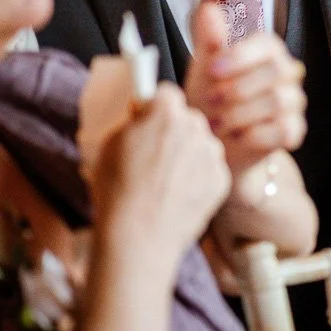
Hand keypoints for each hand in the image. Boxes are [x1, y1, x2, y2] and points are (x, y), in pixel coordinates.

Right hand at [91, 84, 230, 259]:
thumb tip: (143, 112)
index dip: (153, 107)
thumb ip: (132, 122)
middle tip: (153, 155)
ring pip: (201, 143)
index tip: (146, 118)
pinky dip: (197, 177)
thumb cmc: (116, 192)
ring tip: (163, 181)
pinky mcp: (222, 178)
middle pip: (186, 118)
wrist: (139, 237)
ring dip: (188, 153)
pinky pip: (210, 168)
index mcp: (165, 113)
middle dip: (173, 130)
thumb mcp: (109, 145)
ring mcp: (212, 152)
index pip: (165, 93)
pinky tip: (176, 195)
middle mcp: (195, 126)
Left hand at [184, 3, 307, 172]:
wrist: (214, 145)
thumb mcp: (205, 70)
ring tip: (217, 123)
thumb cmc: (211, 101)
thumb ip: (209, 39)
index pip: (268, 44)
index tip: (212, 70)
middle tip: (210, 101)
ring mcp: (294, 103)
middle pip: (275, 72)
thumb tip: (208, 8)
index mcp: (267, 52)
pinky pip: (283, 130)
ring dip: (241, 114)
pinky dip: (254, 135)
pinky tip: (236, 137)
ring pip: (279, 101)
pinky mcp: (294, 131)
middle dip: (237, 89)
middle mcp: (287, 73)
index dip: (241, 56)